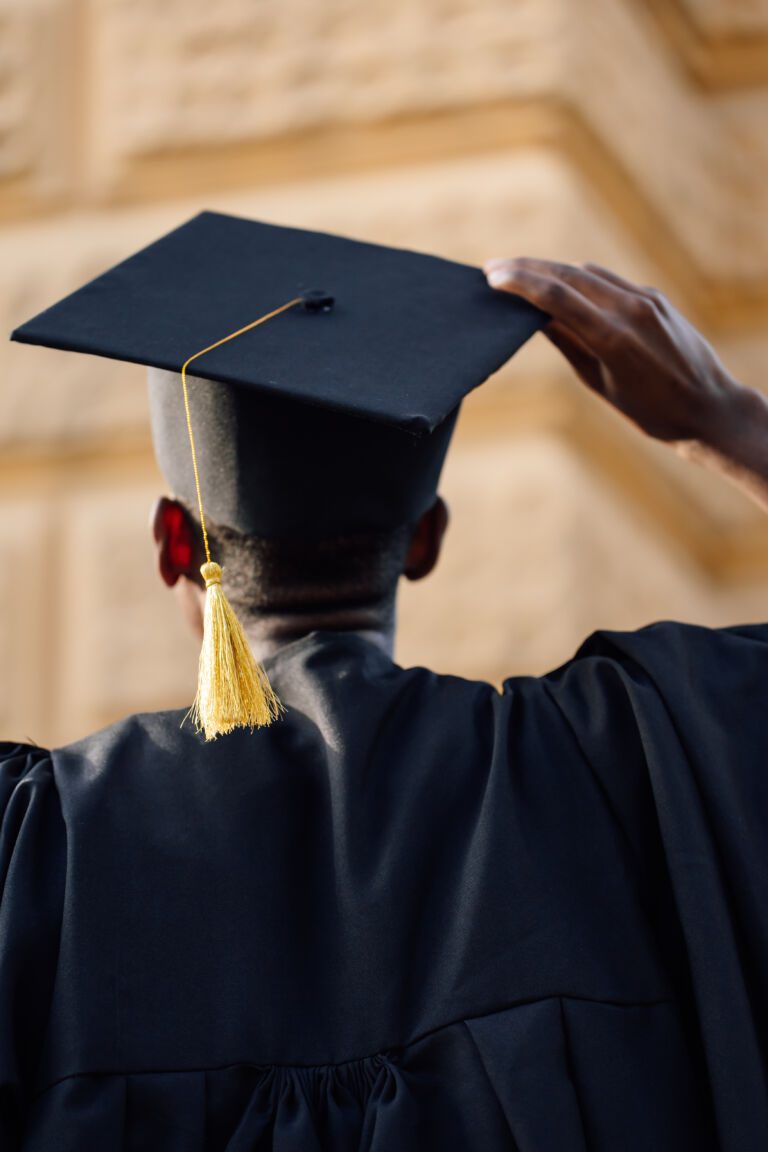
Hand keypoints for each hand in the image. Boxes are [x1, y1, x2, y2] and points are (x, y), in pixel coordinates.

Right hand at [484, 257, 740, 443]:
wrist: (709, 407)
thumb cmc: (651, 410)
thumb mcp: (600, 382)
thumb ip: (568, 343)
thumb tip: (535, 315)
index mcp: (613, 337)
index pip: (556, 295)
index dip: (520, 282)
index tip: (492, 276)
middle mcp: (630, 309)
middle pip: (568, 275)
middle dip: (528, 268)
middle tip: (494, 267)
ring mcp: (646, 299)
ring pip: (588, 273)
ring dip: (552, 270)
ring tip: (521, 274)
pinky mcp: (655, 298)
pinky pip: (610, 281)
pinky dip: (580, 280)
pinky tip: (562, 285)